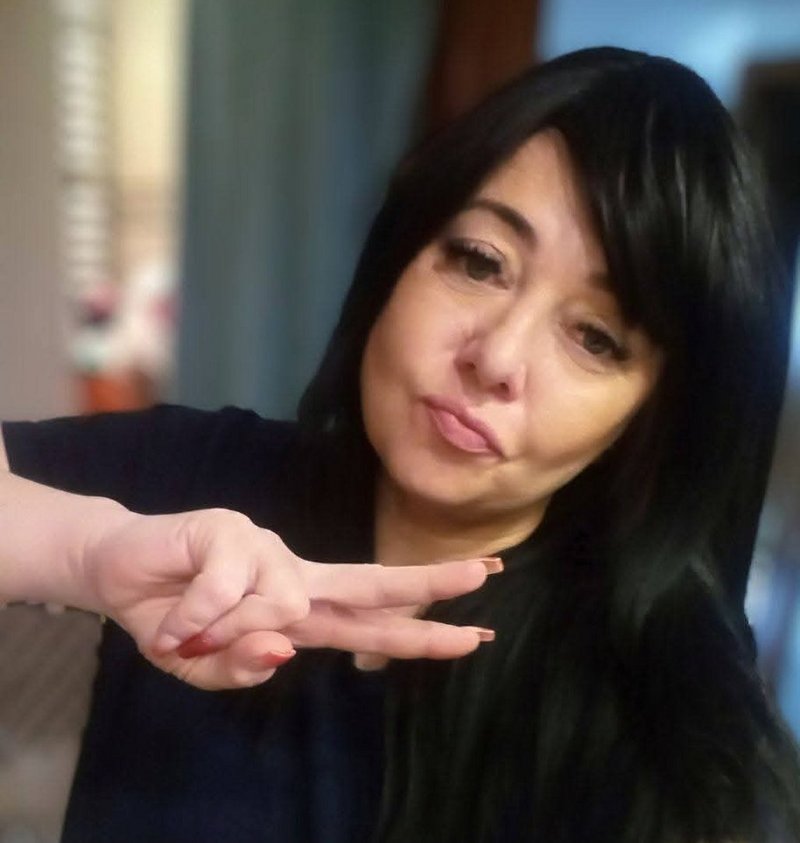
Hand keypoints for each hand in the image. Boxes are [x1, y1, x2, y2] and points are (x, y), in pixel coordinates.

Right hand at [84, 508, 500, 689]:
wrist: (118, 572)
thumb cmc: (173, 619)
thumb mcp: (202, 668)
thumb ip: (241, 668)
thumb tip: (284, 650)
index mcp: (299, 608)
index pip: (370, 620)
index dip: (422, 627)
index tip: (475, 628)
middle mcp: (294, 575)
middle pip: (371, 582)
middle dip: (428, 584)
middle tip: (485, 576)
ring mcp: (267, 548)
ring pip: (279, 607)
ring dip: (223, 634)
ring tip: (187, 629)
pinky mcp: (232, 529)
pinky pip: (226, 592)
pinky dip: (194, 619)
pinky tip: (176, 616)